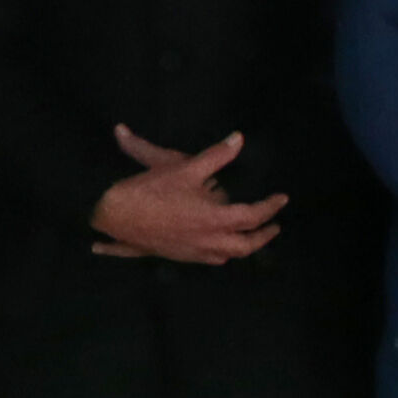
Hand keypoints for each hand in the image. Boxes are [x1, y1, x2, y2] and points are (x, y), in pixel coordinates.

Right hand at [89, 128, 282, 266]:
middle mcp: (208, 240)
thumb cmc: (152, 190)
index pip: (252, 216)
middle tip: (273, 227)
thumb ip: (216, 155)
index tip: (282, 199)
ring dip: (242, 246)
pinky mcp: (179, 255)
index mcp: (214, 219)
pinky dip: (220, 251)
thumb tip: (239, 139)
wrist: (115, 215)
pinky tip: (215, 242)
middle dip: (263, 237)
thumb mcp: (185, 167)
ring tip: (247, 236)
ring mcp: (193, 252)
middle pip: (245, 246)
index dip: (270, 207)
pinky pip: (208, 258)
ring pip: (227, 255)